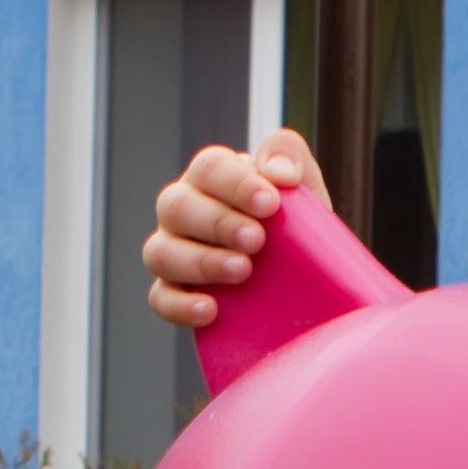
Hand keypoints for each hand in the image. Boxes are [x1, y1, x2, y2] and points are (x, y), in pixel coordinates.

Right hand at [144, 127, 326, 329]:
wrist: (307, 282)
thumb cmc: (298, 227)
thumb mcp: (306, 188)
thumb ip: (292, 158)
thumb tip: (277, 171)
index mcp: (212, 179)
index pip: (209, 168)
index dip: (236, 184)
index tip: (270, 204)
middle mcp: (184, 211)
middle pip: (176, 206)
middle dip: (218, 223)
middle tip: (257, 241)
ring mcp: (173, 252)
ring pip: (160, 252)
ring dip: (200, 261)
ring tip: (242, 271)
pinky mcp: (174, 294)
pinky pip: (161, 299)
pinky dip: (181, 305)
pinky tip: (211, 310)